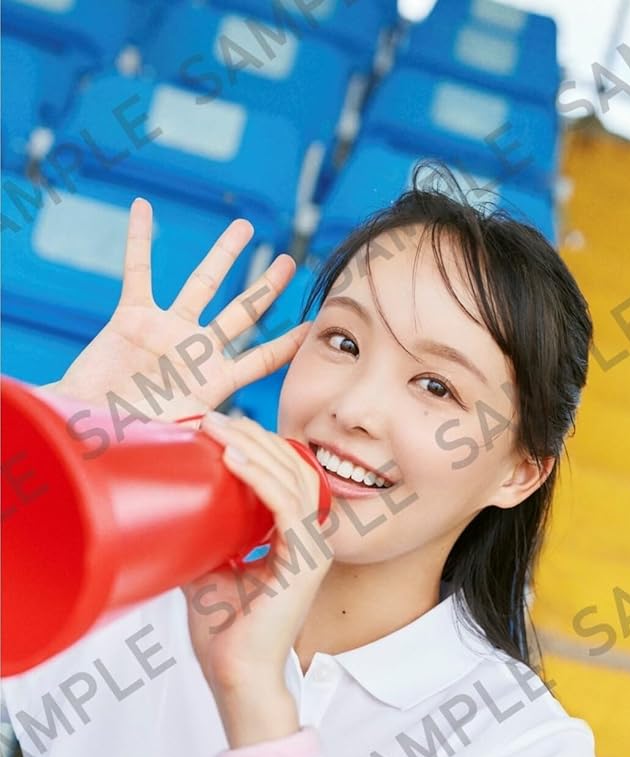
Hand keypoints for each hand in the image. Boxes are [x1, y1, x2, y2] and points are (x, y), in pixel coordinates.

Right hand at [49, 197, 310, 420]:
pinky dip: (138, 241)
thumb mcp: (179, 442)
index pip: (260, 360)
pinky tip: (143, 209)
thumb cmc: (133, 443)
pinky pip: (137, 271)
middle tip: (290, 263)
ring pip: (202, 283)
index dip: (287, 344)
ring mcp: (166, 329)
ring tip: (245, 227)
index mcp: (213, 381)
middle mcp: (195, 350)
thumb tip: (239, 448)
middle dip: (266, 288)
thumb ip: (209, 436)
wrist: (88, 426)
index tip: (314, 328)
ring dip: (223, 254)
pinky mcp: (132, 316)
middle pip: (241, 312)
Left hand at [180, 412, 331, 698]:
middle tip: (213, 420)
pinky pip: (288, 506)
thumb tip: (169, 508)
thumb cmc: (227, 634)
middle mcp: (310, 542)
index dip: (257, 449)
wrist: (237, 675)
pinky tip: (233, 461)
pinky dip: (260, 479)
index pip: (286, 479)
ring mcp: (311, 551)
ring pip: (292, 479)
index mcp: (294, 542)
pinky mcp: (303, 563)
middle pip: (292, 469)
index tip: (217, 431)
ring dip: (254, 449)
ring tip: (218, 430)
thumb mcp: (209, 571)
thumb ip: (205, 538)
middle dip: (254, 438)